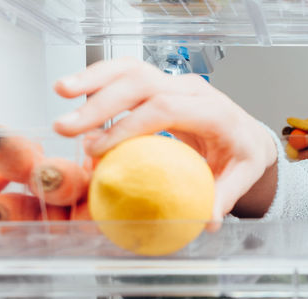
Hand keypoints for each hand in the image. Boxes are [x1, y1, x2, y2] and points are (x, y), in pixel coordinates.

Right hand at [52, 57, 277, 227]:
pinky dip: (98, 78)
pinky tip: (72, 90)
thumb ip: (224, 197)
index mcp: (214, 111)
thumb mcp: (241, 177)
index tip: (99, 149)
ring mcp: (175, 82)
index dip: (129, 126)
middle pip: (142, 83)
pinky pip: (127, 74)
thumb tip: (207, 221)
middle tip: (67, 128)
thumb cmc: (241, 156)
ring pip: (131, 69)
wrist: (247, 134)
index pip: (166, 109)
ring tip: (60, 92)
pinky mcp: (161, 83)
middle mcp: (193, 89)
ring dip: (93, 79)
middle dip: (101, 103)